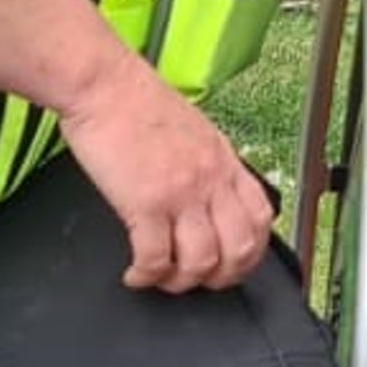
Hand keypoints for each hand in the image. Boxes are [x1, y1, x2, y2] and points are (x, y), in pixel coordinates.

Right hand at [54, 57, 276, 292]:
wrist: (104, 84)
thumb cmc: (139, 103)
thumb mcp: (194, 132)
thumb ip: (208, 166)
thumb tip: (210, 199)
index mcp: (224, 161)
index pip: (261, 216)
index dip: (252, 251)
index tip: (232, 264)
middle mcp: (210, 179)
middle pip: (239, 247)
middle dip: (221, 277)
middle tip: (197, 280)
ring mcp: (181, 192)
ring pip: (201, 261)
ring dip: (180, 281)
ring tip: (160, 277)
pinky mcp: (145, 203)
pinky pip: (155, 258)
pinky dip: (146, 275)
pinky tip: (135, 273)